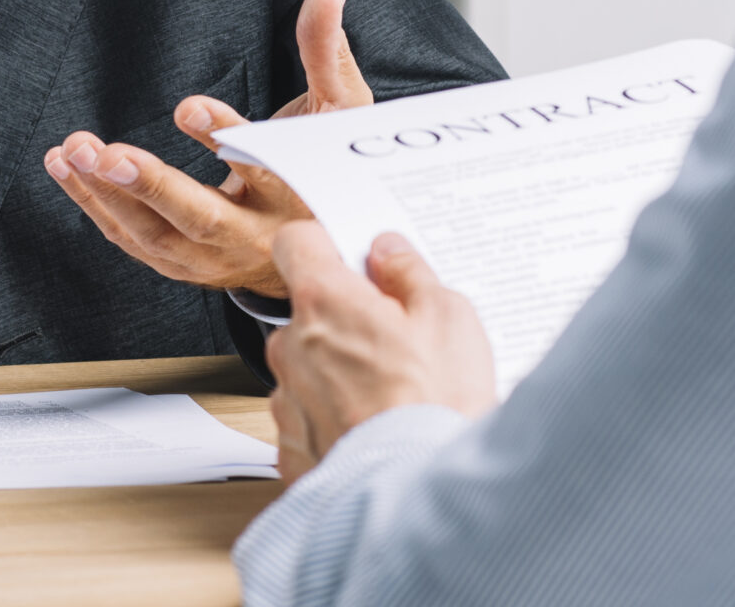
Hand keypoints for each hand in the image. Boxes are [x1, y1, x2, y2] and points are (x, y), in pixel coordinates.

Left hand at [43, 0, 371, 296]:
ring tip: (73, 150)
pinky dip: (95, 204)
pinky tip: (67, 167)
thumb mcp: (340, 110)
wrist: (320, 246)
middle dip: (150, 185)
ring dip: (107, 194)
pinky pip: (131, 238)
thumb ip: (326, 51)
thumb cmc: (325, 165)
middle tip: (105, 152)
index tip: (188, 107)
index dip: (225, 137)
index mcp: (296, 195)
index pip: (262, 169)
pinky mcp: (182, 263)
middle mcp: (254, 236)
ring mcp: (213, 258)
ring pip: (154, 234)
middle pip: (198, 217)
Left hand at [264, 223, 495, 485]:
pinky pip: (309, 418)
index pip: (297, 242)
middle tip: (396, 340)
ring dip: (339, 373)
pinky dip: (336, 420)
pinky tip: (377, 429)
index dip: (325, 244)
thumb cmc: (437, 407)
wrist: (424, 493)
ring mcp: (287, 401)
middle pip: (308, 313)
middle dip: (345, 320)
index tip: (350, 256)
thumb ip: (409, 274)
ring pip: (308, 367)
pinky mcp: (292, 449)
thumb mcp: (447, 316)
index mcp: (324, 302)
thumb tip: (389, 253)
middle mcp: (291, 347)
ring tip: (394, 396)